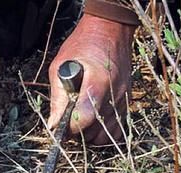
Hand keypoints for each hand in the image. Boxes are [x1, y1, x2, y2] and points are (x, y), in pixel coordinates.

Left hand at [47, 14, 135, 144]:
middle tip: (67, 120)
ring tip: (80, 119)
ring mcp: (124, 100)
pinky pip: (117, 130)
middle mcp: (115, 94)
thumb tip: (53, 124)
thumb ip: (58, 97)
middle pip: (94, 131)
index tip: (60, 125)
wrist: (111, 31)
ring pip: (105, 135)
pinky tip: (93, 121)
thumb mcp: (61, 65)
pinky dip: (104, 131)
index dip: (69, 127)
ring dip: (90, 134)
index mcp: (98, 82)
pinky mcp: (127, 103)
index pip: (84, 118)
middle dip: (77, 132)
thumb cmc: (83, 45)